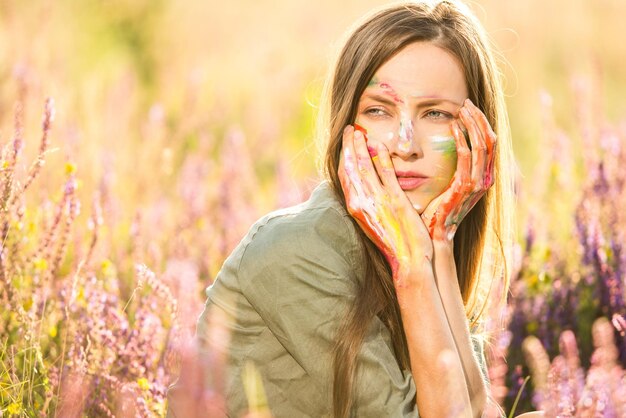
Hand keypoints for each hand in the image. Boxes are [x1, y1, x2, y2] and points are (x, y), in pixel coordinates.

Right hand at [338, 125, 432, 282]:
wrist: (408, 261)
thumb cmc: (394, 244)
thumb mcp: (374, 223)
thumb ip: (368, 205)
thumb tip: (365, 190)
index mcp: (355, 209)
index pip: (344, 177)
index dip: (343, 157)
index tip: (345, 144)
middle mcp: (361, 203)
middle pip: (350, 168)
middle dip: (348, 146)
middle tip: (349, 130)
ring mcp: (377, 201)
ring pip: (364, 167)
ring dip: (360, 146)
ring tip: (359, 131)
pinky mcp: (394, 201)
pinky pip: (385, 173)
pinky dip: (380, 156)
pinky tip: (379, 144)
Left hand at [422, 99, 496, 242]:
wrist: (435, 234)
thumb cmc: (437, 209)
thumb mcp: (450, 184)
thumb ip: (455, 167)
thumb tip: (448, 144)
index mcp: (484, 177)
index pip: (490, 142)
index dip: (481, 122)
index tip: (468, 107)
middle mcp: (485, 179)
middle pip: (490, 140)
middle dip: (478, 118)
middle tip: (465, 102)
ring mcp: (477, 184)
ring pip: (482, 146)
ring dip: (471, 124)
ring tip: (460, 110)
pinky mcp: (464, 187)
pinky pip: (466, 158)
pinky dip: (461, 139)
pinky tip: (452, 126)